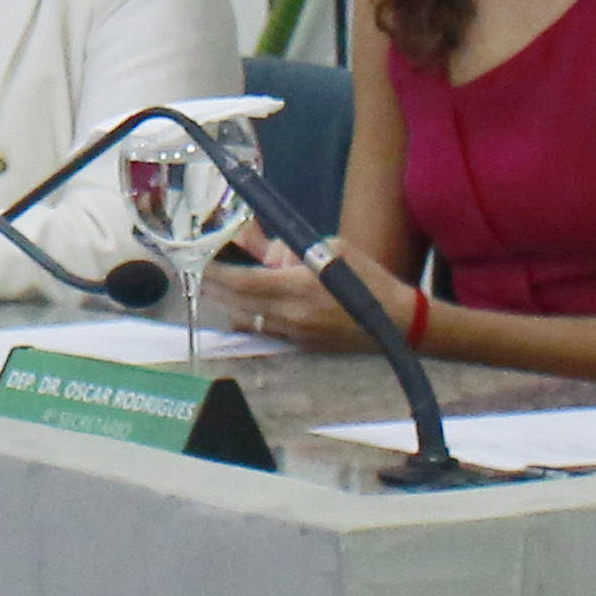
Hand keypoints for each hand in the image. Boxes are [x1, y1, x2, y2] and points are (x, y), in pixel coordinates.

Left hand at [198, 237, 372, 350]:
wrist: (398, 324)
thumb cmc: (368, 280)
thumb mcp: (332, 250)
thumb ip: (292, 249)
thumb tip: (263, 249)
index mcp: (298, 288)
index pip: (243, 282)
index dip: (216, 273)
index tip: (198, 261)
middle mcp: (290, 315)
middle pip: (236, 303)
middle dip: (212, 286)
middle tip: (197, 271)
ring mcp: (293, 335)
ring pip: (244, 319)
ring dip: (227, 303)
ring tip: (216, 285)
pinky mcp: (300, 346)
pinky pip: (262, 330)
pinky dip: (247, 316)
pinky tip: (244, 304)